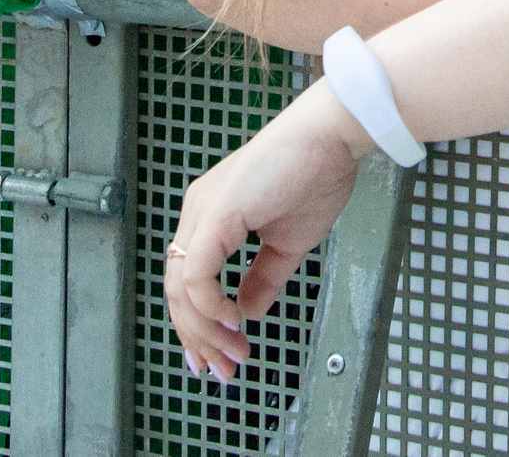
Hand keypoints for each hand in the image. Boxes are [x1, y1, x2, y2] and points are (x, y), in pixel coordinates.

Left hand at [164, 85, 366, 381]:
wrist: (332, 136)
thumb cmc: (315, 174)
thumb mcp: (288, 242)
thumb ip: (264, 278)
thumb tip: (247, 312)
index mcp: (211, 218)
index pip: (188, 282)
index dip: (199, 325)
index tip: (220, 357)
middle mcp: (197, 213)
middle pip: (176, 291)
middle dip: (198, 339)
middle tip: (221, 372)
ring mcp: (202, 212)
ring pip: (180, 287)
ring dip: (205, 330)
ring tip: (234, 354)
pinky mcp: (215, 213)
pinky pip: (195, 273)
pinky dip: (208, 305)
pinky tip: (232, 321)